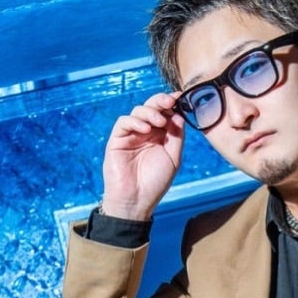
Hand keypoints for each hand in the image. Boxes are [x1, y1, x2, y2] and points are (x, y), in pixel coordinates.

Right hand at [102, 91, 184, 219]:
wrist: (137, 200)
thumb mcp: (173, 158)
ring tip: (160, 121)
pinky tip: (145, 129)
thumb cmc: (156, 182)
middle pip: (151, 108)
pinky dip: (135, 122)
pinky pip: (124, 123)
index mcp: (161, 136)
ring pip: (138, 112)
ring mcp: (131, 135)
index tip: (180, 97)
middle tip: (170, 101)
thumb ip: (176, 137)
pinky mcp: (117, 140)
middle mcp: (146, 133)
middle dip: (161, 101)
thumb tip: (179, 115)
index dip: (172, 104)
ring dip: (150, 112)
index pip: (165, 113)